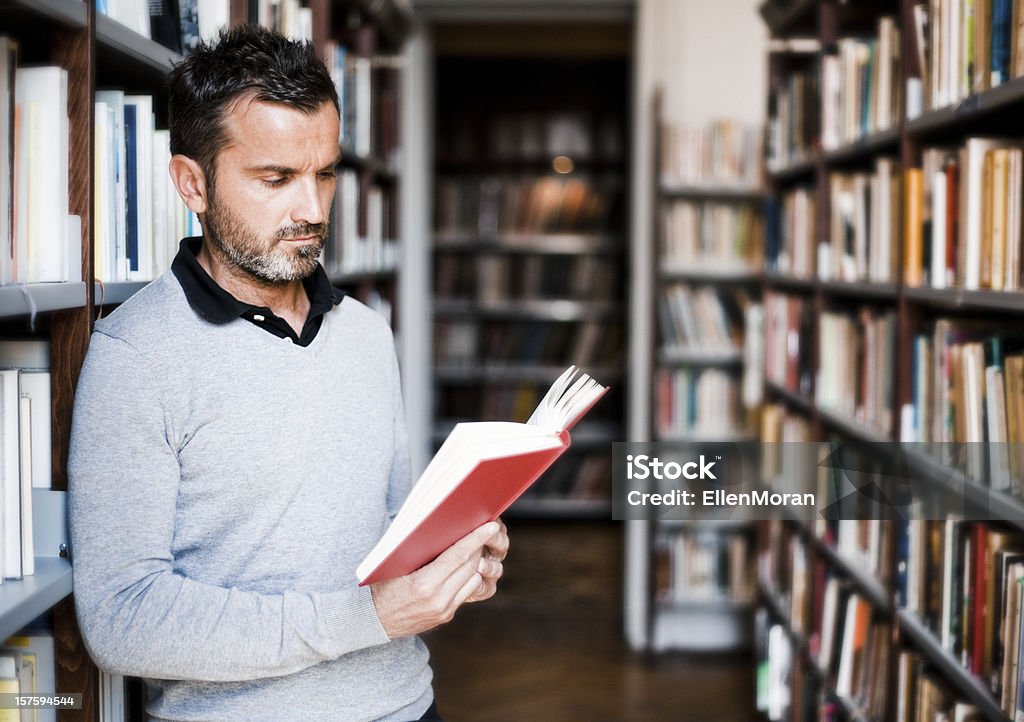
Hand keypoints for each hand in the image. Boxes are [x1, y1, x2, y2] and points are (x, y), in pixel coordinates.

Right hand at [369, 520, 506, 638]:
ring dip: (476, 562)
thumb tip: (444, 529)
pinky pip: (466, 591)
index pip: (458, 555)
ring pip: (473, 578)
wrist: (374, 621)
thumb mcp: (397, 566)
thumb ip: (421, 552)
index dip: (476, 539)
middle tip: (482, 530)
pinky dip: (468, 576)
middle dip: (478, 547)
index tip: (491, 526)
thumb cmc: (382, 586)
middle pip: (470, 566)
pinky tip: (463, 567)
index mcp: (424, 584)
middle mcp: (438, 599)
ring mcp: (444, 609)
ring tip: (473, 548)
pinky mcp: (447, 615)